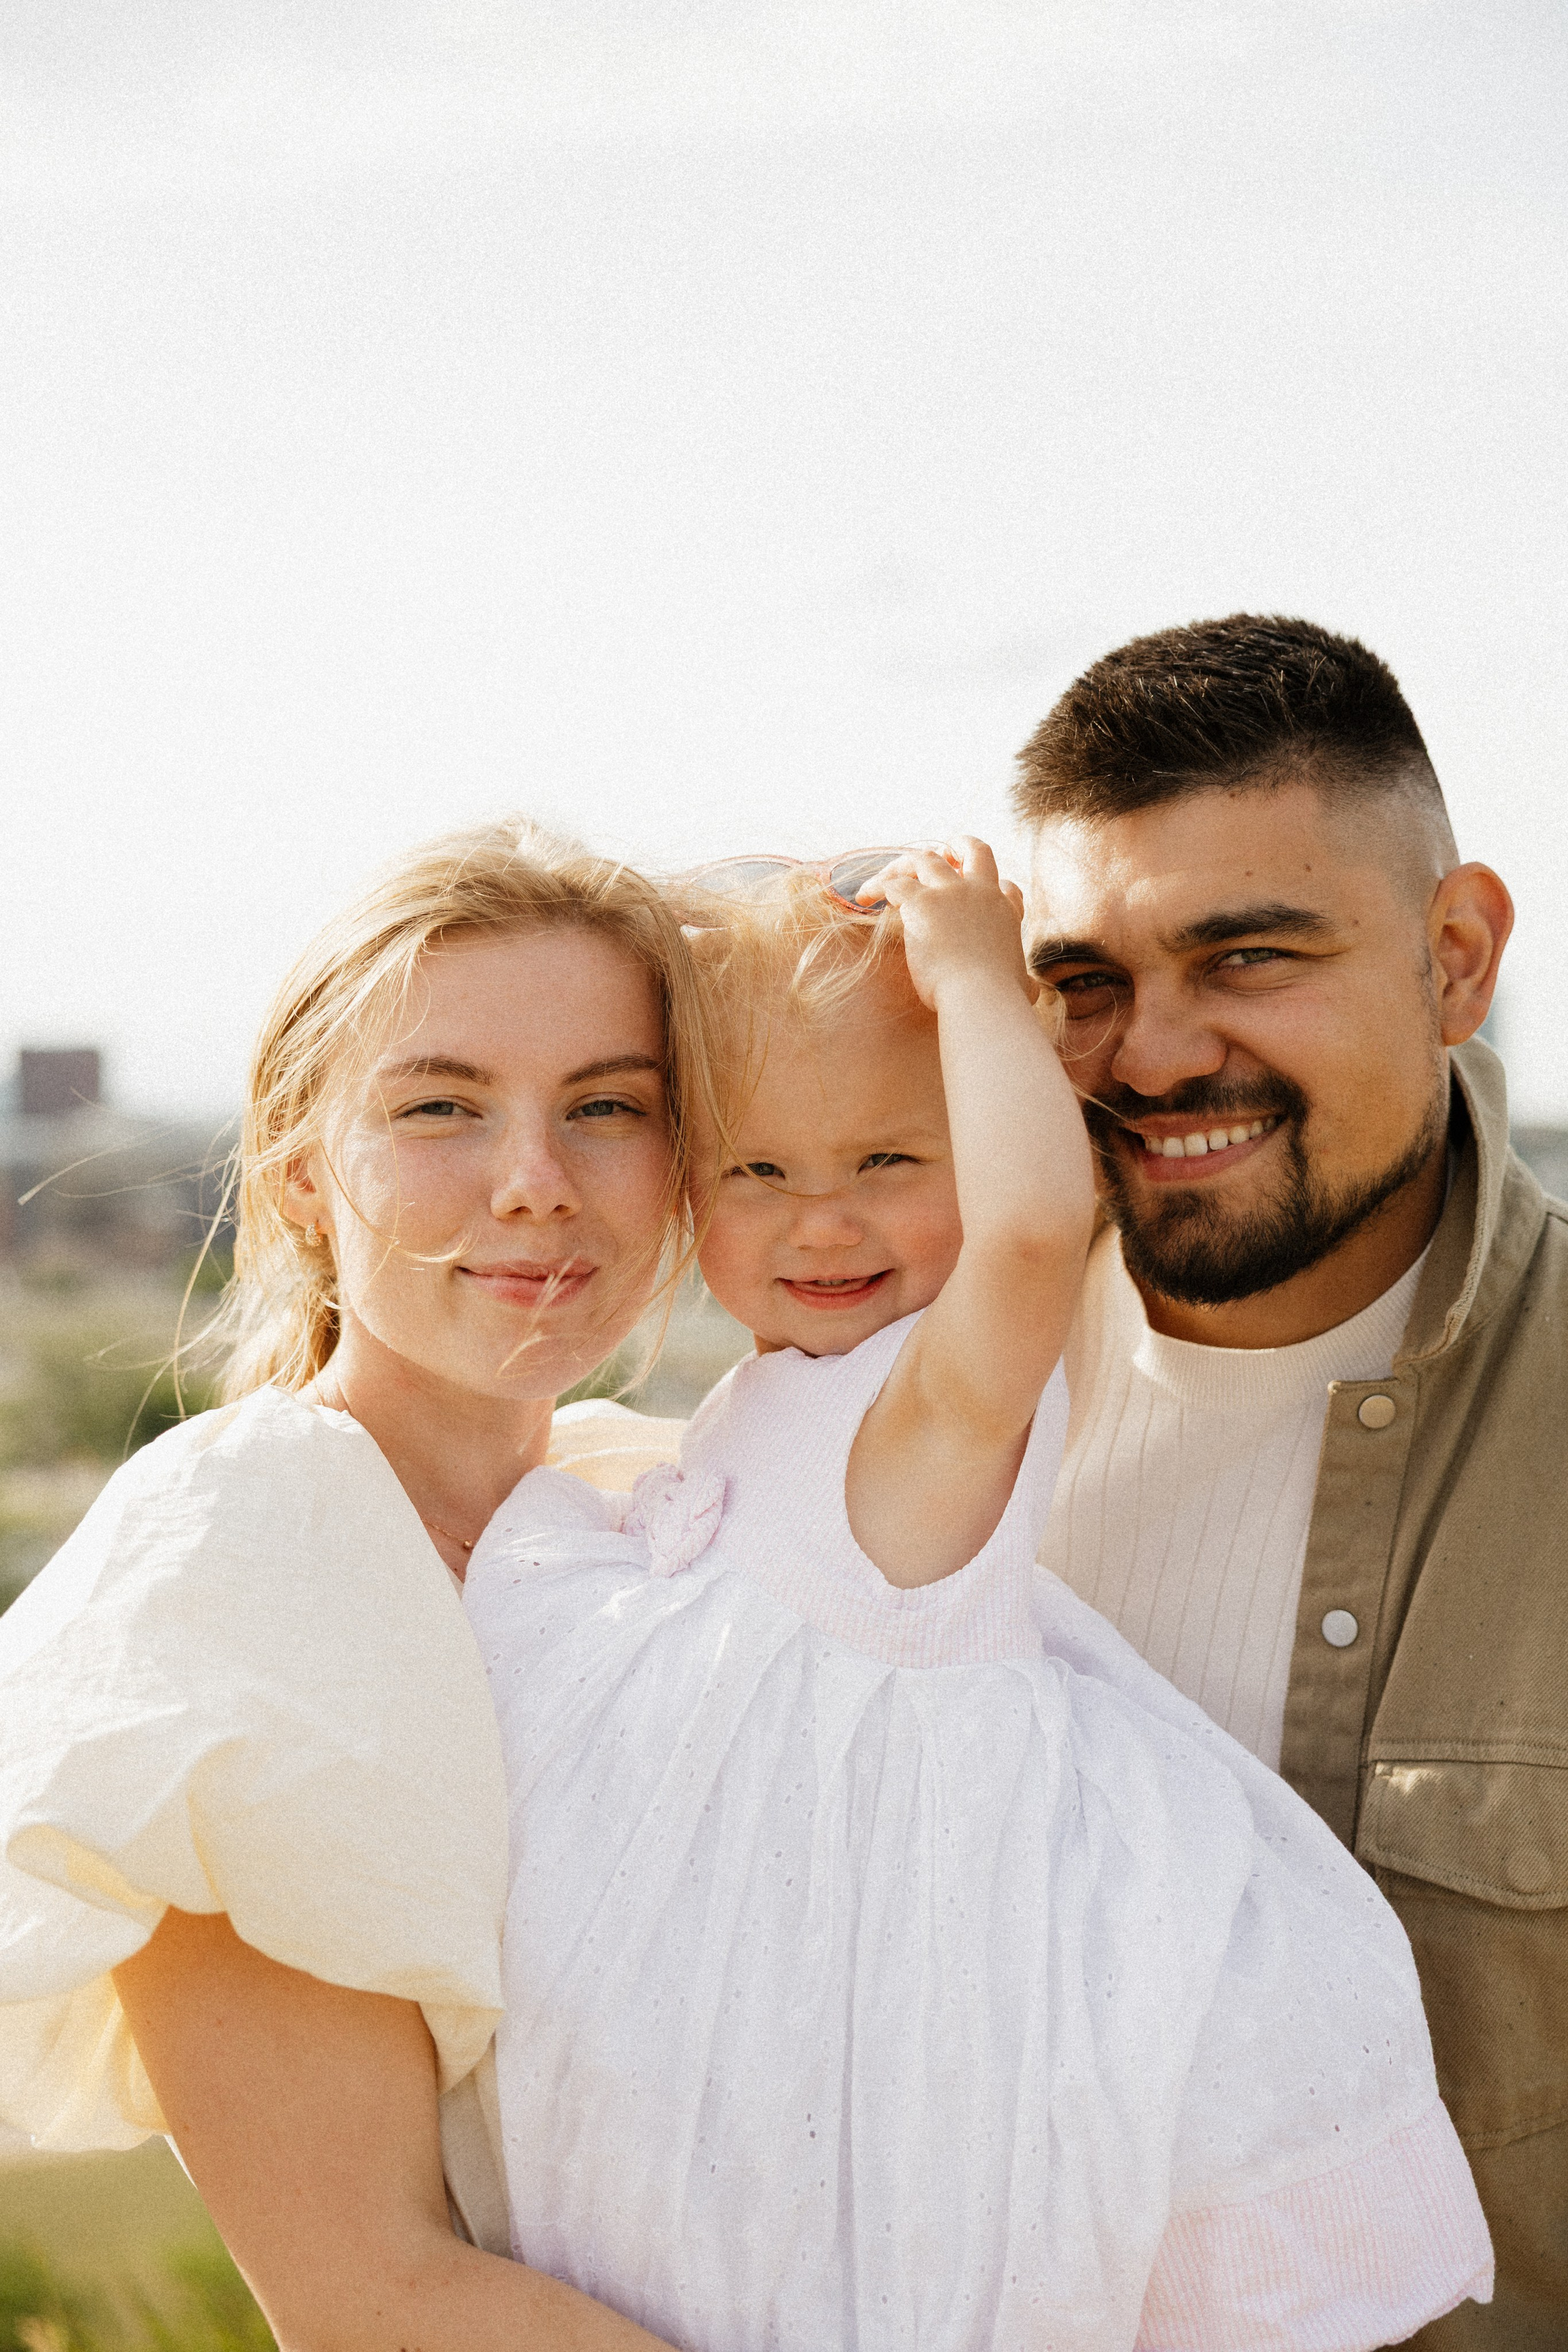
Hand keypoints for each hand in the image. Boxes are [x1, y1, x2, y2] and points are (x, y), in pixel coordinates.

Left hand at [859, 838, 1032, 1011]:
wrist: (981, 997)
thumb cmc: (999, 998)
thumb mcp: (1021, 985)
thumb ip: (1024, 982)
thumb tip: (1032, 991)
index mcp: (1005, 912)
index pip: (1005, 886)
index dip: (992, 886)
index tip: (976, 893)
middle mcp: (981, 893)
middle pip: (972, 850)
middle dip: (955, 846)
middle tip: (939, 855)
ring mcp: (952, 893)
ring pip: (925, 858)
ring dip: (904, 864)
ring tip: (884, 880)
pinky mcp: (922, 902)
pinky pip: (894, 882)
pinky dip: (877, 886)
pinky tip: (864, 899)